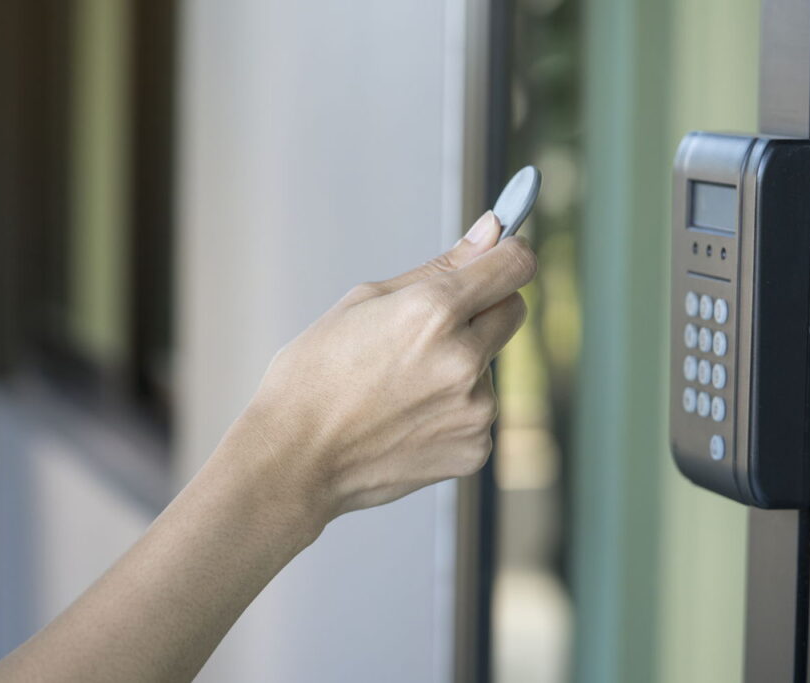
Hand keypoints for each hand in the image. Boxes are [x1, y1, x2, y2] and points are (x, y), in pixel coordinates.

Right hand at [230, 211, 536, 526]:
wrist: (294, 459)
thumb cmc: (315, 374)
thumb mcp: (366, 301)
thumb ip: (440, 267)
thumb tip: (492, 231)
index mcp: (434, 311)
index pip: (515, 265)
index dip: (509, 255)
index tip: (499, 257)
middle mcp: (464, 359)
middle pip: (513, 310)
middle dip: (485, 307)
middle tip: (433, 326)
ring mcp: (474, 409)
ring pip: (490, 365)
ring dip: (463, 364)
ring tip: (401, 386)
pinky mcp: (475, 448)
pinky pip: (479, 410)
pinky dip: (453, 409)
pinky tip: (407, 419)